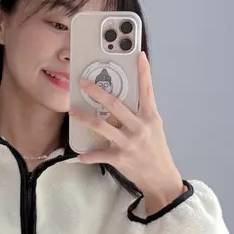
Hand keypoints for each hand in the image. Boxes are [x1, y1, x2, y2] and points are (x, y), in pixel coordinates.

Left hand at [70, 52, 185, 213]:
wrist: (161, 178)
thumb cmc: (155, 150)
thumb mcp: (154, 128)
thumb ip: (139, 114)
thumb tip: (119, 102)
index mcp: (150, 117)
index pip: (147, 90)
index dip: (144, 72)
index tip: (139, 55)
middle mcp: (139, 127)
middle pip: (115, 105)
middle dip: (97, 92)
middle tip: (84, 83)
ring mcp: (129, 142)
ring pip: (102, 126)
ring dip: (85, 118)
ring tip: (73, 111)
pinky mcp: (120, 158)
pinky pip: (99, 154)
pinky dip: (88, 155)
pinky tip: (79, 155)